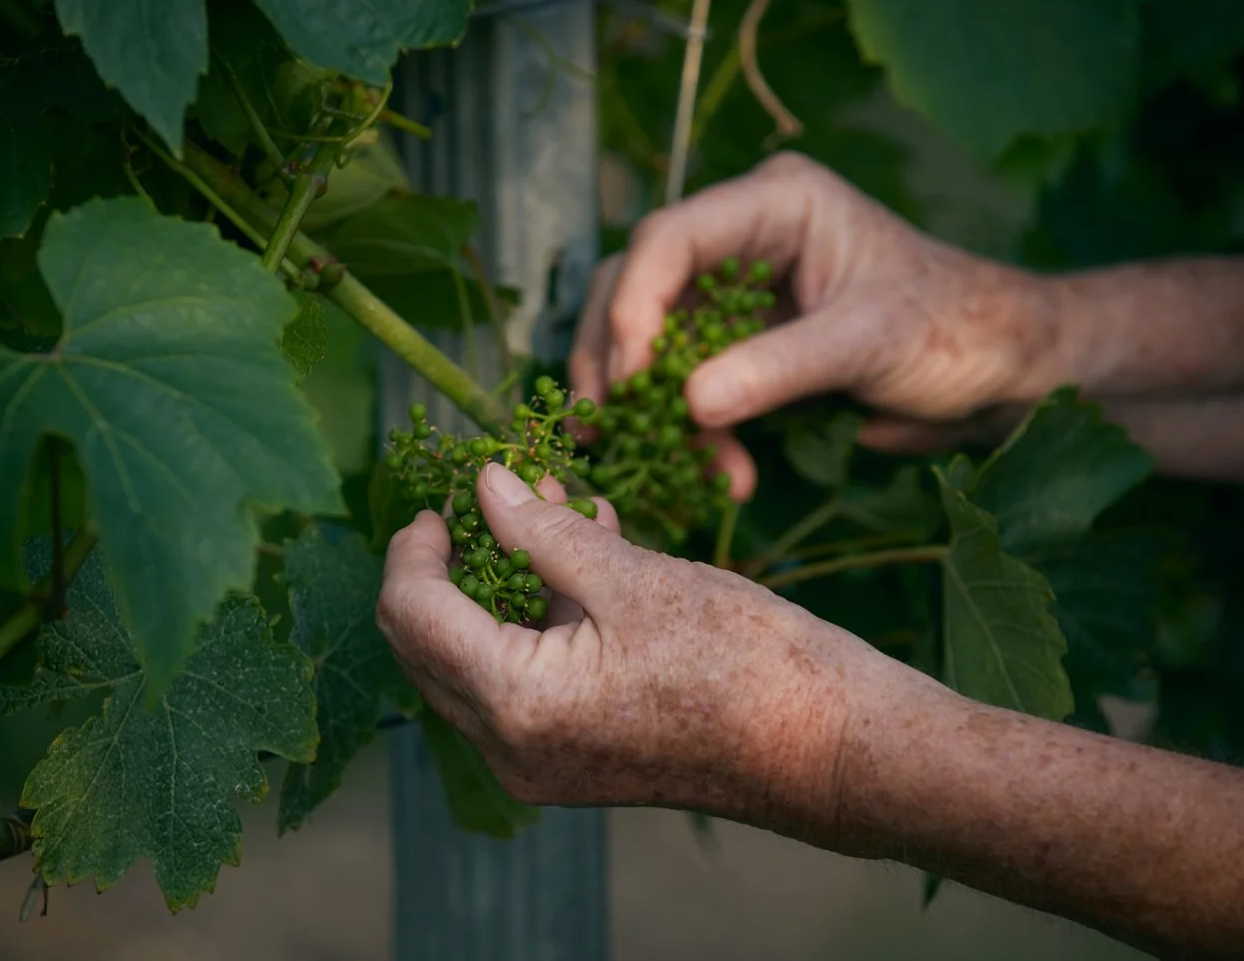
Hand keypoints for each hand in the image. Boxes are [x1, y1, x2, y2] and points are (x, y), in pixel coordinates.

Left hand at [376, 462, 935, 849]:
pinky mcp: (579, 755)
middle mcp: (513, 749)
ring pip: (482, 657)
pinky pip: (530, 678)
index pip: (414, 614)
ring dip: (504, 580)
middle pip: (431, 644)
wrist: (830, 747)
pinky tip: (588, 547)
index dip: (415, 547)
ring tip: (554, 503)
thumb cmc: (744, 661)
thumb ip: (542, 530)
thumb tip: (484, 484)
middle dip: (452, 564)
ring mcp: (544, 760)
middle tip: (487, 498)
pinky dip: (543, 616)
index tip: (443, 496)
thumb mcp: (633, 577)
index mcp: (516, 704)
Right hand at [570, 152, 1061, 499]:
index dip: (633, 306)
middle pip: (636, 286)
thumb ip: (778, 369)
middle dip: (618, 360)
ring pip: (651, 341)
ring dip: (654, 408)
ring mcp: (737, 293)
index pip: (669, 239)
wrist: (1003, 368)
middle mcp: (742, 238)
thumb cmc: (955, 328)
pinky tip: (723, 477)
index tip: (628, 380)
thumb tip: (688, 405)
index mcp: (773, 205)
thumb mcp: (869, 342)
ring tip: (675, 469)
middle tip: (606, 427)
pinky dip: (694, 432)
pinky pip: (688, 384)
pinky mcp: (743, 345)